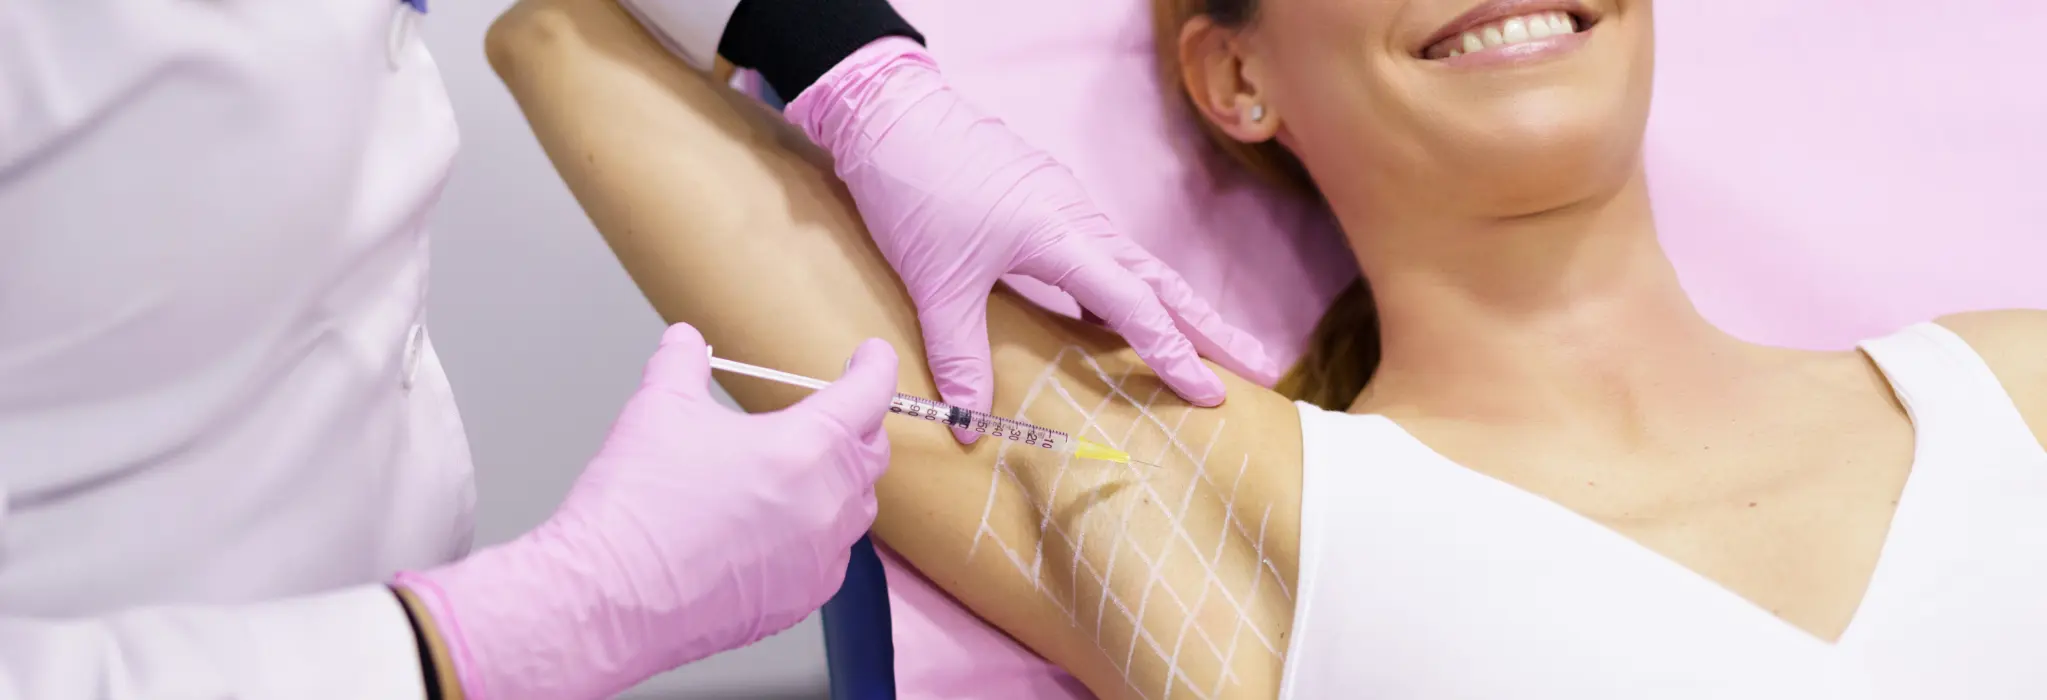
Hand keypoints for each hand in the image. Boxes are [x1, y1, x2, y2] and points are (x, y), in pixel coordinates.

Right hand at [395, 323, 897, 699]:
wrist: (609, 599)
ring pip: (855, 509)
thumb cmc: (636, 510)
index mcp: (807, 448)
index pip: (869, 395)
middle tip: (829, 413)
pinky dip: (817, 536)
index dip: (874, 367)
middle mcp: (828, 504)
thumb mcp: (658, 409)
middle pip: (870, 452)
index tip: (871, 357)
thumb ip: (682, 363)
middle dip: (857, 426)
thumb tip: (684, 342)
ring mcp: (820, 558)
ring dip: (839, 482)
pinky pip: (830, 558)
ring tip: (798, 471)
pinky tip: (777, 530)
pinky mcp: (801, 600)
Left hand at [785, 37, 1279, 442]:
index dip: (1174, 356)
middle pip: (1161, 283)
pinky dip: (1126, 292)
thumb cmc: (915, 186)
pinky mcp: (1046, 204)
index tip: (1213, 394)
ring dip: (1173, 310)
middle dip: (1210, 329)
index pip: (1137, 307)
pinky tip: (1119, 320)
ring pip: (1136, 267)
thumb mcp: (935, 280)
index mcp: (1066, 237)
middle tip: (1258, 369)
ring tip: (1207, 351)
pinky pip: (1103, 257)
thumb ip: (958, 353)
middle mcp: (1080, 220)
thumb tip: (968, 425)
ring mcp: (1067, 208)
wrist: (889, 114)